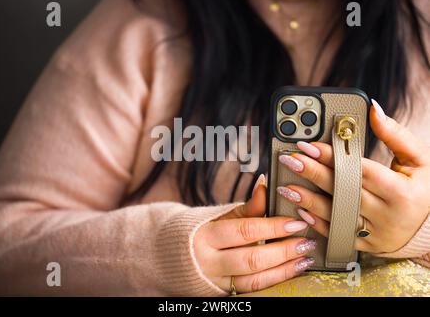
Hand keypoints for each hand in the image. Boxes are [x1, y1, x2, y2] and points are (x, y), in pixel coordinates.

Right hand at [194, 175, 315, 293]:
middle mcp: (208, 261)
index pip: (245, 231)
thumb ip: (245, 205)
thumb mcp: (218, 215)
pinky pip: (253, 289)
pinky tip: (292, 270)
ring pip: (255, 279)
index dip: (273, 227)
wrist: (169, 255)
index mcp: (205, 235)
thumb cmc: (197, 230)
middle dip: (283, 250)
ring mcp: (215, 281)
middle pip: (252, 258)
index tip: (296, 222)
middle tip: (306, 241)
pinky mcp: (222, 292)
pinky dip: (275, 280)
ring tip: (305, 257)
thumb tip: (265, 183)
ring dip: (284, 269)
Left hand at [276, 99, 429, 253]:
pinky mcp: (367, 245)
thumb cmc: (423, 187)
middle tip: (290, 160)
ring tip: (287, 186)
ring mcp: (376, 234)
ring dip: (308, 201)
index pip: (359, 171)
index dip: (332, 157)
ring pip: (336, 216)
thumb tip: (373, 109)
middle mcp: (388, 216)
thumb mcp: (419, 159)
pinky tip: (301, 211)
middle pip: (343, 192)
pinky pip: (337, 236)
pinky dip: (318, 224)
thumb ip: (395, 134)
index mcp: (402, 192)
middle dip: (313, 174)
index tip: (308, 146)